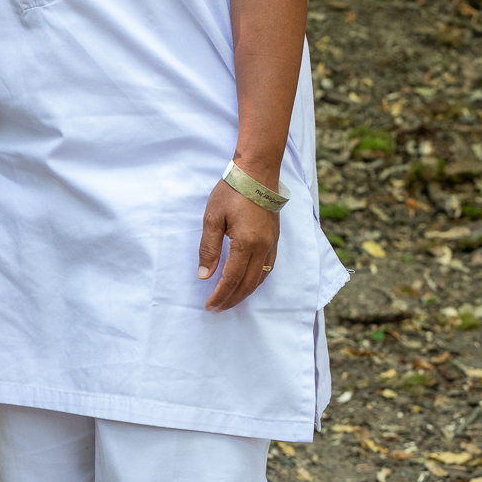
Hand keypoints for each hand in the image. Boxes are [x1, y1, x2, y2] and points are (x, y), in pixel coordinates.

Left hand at [197, 180, 279, 309]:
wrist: (257, 173)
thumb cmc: (232, 192)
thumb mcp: (212, 218)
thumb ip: (209, 248)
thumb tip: (205, 275)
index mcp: (246, 244)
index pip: (231, 279)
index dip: (220, 295)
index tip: (209, 305)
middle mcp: (263, 248)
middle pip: (248, 284)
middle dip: (232, 299)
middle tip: (217, 308)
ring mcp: (272, 244)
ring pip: (260, 278)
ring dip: (245, 293)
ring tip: (230, 300)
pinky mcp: (275, 239)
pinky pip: (268, 268)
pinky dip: (257, 280)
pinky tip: (248, 282)